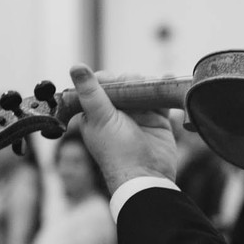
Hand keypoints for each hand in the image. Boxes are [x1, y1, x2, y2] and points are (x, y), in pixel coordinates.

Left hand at [69, 64, 178, 193]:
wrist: (146, 176)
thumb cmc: (117, 152)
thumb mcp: (100, 118)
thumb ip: (91, 92)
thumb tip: (76, 67)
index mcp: (96, 113)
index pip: (101, 85)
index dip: (110, 79)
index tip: (116, 81)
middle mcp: (117, 113)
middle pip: (125, 84)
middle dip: (131, 81)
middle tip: (135, 86)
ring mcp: (138, 116)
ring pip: (143, 89)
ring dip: (148, 83)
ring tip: (151, 85)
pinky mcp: (157, 119)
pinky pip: (161, 99)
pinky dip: (164, 89)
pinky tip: (167, 78)